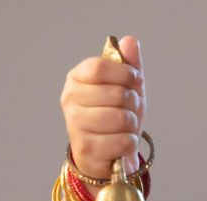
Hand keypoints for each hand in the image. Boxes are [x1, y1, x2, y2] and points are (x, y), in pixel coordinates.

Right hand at [59, 35, 145, 179]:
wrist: (106, 153)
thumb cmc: (115, 115)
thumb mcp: (125, 88)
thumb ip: (128, 65)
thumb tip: (129, 41)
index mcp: (76, 78)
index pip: (100, 67)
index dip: (125, 74)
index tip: (136, 81)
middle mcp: (69, 99)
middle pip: (116, 93)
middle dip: (133, 103)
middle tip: (130, 110)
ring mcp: (74, 124)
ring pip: (121, 118)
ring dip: (132, 124)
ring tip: (125, 127)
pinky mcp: (85, 148)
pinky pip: (122, 141)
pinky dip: (129, 143)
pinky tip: (121, 143)